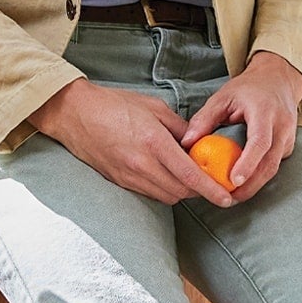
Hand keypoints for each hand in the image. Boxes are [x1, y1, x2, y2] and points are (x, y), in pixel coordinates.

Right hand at [27, 79, 238, 206]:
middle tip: (210, 182)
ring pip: (166, 196)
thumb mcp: (153, 107)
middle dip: (199, 191)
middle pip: (181, 191)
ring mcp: (129, 176)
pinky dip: (164, 189)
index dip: (211, 190)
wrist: (75, 114)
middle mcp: (142, 164)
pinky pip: (150, 193)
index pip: (189, 175)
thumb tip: (197, 144)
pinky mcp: (120, 181)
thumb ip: (179, 128)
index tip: (226, 197)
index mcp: (153, 142)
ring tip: (189, 178)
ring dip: (182, 191)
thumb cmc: (113, 104)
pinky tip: (167, 176)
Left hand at [180, 51, 301, 204]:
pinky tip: (243, 184)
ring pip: (273, 169)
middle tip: (229, 198)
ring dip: (255, 185)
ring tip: (233, 196)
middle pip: (269, 163)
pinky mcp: (288, 146)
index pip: (260, 142)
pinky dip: (259, 177)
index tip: (234, 181)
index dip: (248, 163)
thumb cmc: (248, 89)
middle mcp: (281, 126)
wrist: (279, 80)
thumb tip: (186, 143)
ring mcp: (288, 137)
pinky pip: (274, 166)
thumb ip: (204, 119)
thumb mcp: (223, 97)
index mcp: (264, 111)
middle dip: (251, 185)